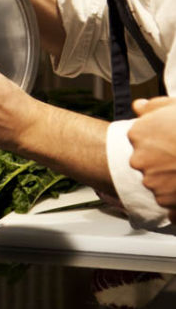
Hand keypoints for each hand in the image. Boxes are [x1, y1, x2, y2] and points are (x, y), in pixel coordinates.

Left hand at [128, 96, 175, 221]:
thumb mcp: (173, 106)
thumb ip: (152, 106)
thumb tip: (138, 106)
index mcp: (137, 134)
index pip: (138, 140)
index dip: (157, 141)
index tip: (171, 141)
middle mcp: (138, 158)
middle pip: (144, 162)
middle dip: (160, 162)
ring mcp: (151, 181)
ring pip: (155, 182)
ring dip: (168, 180)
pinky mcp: (165, 200)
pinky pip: (166, 202)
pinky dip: (175, 198)